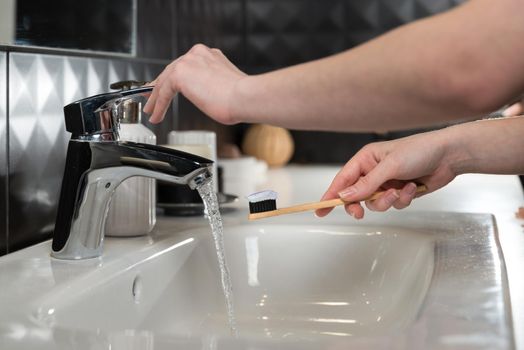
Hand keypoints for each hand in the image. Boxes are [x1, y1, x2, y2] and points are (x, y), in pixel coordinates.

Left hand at [143, 44, 246, 123]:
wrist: (244, 97)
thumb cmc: (241, 98)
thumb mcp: (224, 87)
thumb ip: (211, 87)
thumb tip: (206, 98)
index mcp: (210, 56)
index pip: (185, 67)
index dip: (173, 79)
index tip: (167, 89)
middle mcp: (198, 54)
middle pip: (171, 71)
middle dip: (159, 87)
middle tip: (151, 98)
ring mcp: (189, 62)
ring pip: (165, 81)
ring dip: (156, 98)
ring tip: (151, 111)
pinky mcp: (181, 74)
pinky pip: (164, 91)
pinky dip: (158, 105)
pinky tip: (156, 115)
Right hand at [316, 130, 459, 218]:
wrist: (450, 155)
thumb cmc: (420, 151)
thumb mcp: (390, 166)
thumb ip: (366, 184)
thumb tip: (344, 195)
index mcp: (366, 159)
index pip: (342, 179)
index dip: (330, 195)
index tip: (319, 209)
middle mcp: (374, 171)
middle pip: (356, 196)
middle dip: (360, 204)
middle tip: (360, 214)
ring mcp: (387, 183)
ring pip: (375, 203)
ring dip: (387, 202)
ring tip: (401, 192)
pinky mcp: (400, 191)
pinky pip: (393, 205)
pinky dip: (403, 199)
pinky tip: (414, 187)